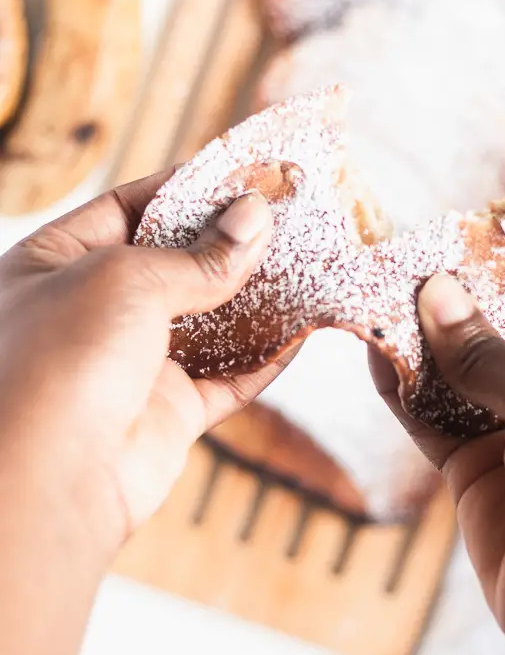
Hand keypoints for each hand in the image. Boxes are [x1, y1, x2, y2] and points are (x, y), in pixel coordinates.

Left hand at [0, 170, 286, 554]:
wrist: (49, 481)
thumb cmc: (63, 359)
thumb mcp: (127, 280)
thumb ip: (198, 255)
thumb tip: (256, 217)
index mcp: (53, 265)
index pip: (128, 208)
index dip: (186, 188)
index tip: (244, 174)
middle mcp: (89, 312)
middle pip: (173, 264)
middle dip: (229, 242)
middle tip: (288, 215)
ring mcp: (128, 364)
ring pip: (206, 321)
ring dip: (256, 298)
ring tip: (306, 263)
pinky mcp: (166, 413)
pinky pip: (226, 378)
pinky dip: (265, 358)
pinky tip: (301, 332)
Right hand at [372, 256, 504, 654]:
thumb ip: (493, 351)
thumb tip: (437, 295)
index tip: (478, 226)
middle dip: (465, 292)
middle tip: (413, 254)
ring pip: (464, 369)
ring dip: (424, 336)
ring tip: (381, 293)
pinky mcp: (479, 472)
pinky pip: (434, 417)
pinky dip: (404, 387)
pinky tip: (376, 351)